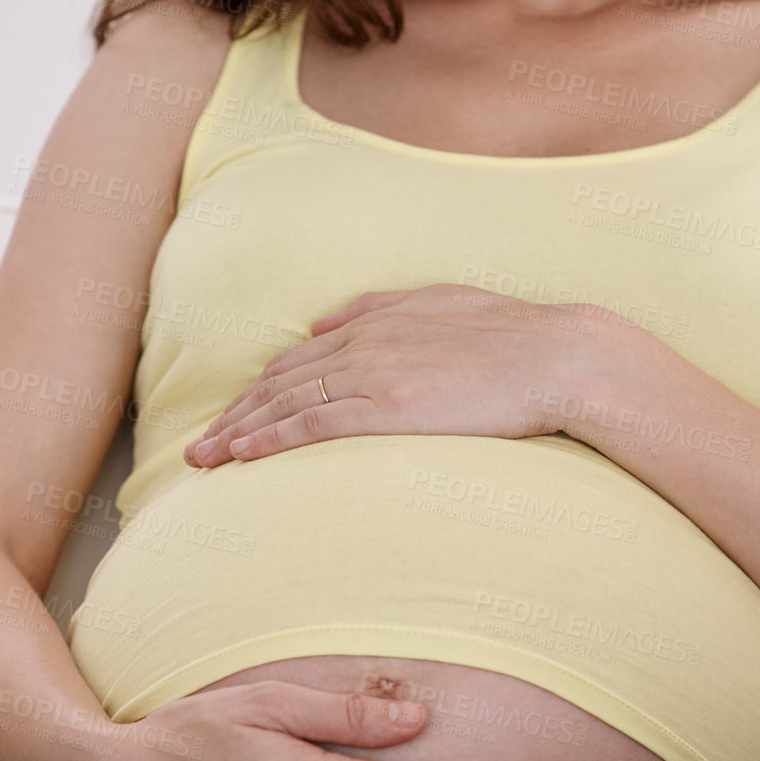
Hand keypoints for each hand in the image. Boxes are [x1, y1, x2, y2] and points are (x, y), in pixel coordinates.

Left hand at [183, 283, 642, 464]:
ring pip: (284, 406)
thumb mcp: (445, 301)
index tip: (235, 414)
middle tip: (199, 446)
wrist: (560, 357)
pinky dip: (269, 440)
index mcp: (378, 321)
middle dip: (233, 415)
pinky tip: (242, 456)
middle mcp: (364, 344)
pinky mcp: (385, 408)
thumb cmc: (516, 336)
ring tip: (205, 459)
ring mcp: (372, 375)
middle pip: (279, 384)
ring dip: (238, 433)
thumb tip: (327, 322)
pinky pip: (310, 426)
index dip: (260, 390)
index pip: (299, 360)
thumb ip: (382, 307)